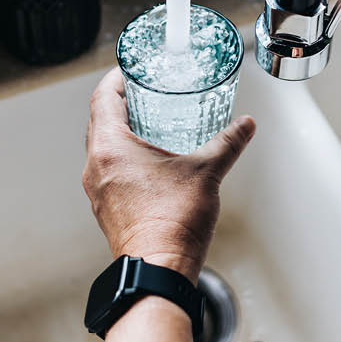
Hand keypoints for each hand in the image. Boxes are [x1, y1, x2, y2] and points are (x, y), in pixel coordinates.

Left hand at [82, 68, 255, 281]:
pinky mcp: (107, 209)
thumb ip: (227, 143)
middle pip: (99, 122)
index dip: (116, 79)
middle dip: (120, 104)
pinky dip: (123, 159)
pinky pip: (108, 172)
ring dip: (120, 133)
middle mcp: (96, 167)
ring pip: (102, 149)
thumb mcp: (205, 172)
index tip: (129, 69)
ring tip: (147, 124)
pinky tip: (148, 163)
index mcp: (110, 149)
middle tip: (143, 92)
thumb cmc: (173, 223)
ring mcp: (98, 191)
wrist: (159, 272)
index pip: (103, 99)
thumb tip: (245, 126)